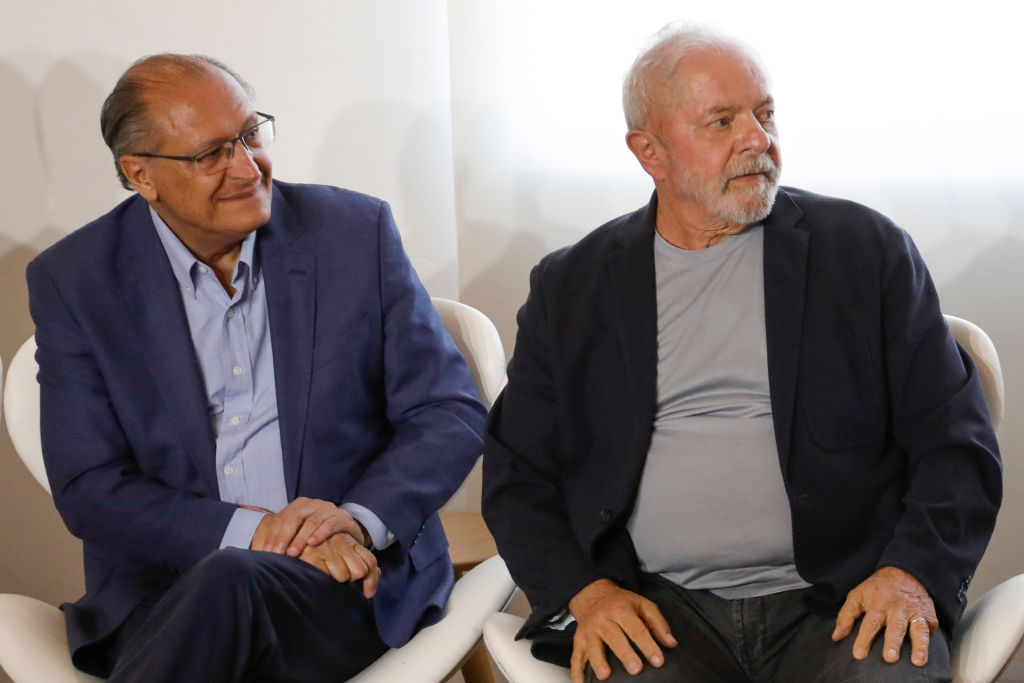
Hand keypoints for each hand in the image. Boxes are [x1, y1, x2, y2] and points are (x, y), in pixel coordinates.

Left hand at [249, 497, 367, 556]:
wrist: (346, 529)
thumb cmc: (317, 532)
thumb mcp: (300, 529)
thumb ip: (282, 532)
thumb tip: (254, 533)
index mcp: (299, 505)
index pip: (282, 517)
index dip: (273, 534)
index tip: (267, 551)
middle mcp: (313, 504)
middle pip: (295, 517)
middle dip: (284, 536)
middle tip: (277, 554)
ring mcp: (328, 509)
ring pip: (311, 521)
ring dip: (300, 538)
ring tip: (292, 553)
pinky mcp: (342, 518)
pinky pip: (329, 524)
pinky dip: (320, 533)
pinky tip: (312, 543)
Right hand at [297, 532, 380, 597]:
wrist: (291, 534)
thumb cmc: (320, 548)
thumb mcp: (342, 551)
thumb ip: (360, 561)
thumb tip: (377, 576)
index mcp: (350, 541)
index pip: (370, 562)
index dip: (372, 581)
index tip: (369, 594)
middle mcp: (340, 541)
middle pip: (360, 570)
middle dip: (351, 578)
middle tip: (338, 573)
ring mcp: (326, 548)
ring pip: (343, 576)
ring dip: (334, 578)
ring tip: (323, 570)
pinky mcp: (311, 556)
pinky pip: (325, 578)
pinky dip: (321, 579)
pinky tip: (315, 572)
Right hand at [568, 579, 676, 682]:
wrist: (592, 594)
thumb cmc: (621, 602)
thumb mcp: (642, 604)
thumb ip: (658, 623)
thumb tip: (671, 644)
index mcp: (621, 610)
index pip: (636, 629)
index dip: (648, 645)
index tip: (658, 661)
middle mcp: (603, 619)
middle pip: (614, 637)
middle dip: (625, 654)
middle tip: (635, 669)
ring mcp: (589, 630)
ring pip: (593, 646)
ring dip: (598, 661)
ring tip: (605, 675)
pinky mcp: (579, 640)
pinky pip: (575, 655)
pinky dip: (576, 670)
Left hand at [832, 566, 937, 666]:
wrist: (904, 572)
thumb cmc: (877, 588)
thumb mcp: (857, 595)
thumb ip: (846, 616)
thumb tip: (836, 636)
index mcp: (878, 604)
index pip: (870, 624)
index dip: (863, 639)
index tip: (858, 655)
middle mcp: (897, 608)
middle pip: (895, 628)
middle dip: (892, 643)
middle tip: (890, 658)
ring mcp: (915, 612)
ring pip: (918, 630)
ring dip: (919, 646)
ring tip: (918, 661)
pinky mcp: (929, 615)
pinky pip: (930, 627)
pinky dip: (930, 640)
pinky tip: (927, 653)